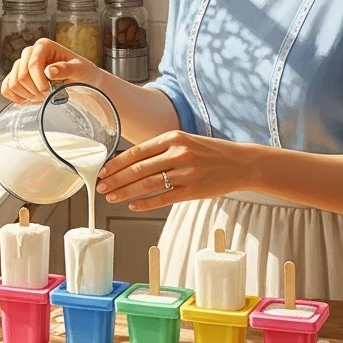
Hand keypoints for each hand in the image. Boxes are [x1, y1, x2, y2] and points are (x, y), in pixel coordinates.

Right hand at [1, 38, 101, 103]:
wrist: (81, 81)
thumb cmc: (82, 73)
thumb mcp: (80, 70)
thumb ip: (67, 69)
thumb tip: (49, 70)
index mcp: (43, 46)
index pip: (32, 64)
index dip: (39, 82)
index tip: (50, 91)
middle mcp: (30, 52)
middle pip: (21, 75)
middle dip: (35, 90)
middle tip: (48, 96)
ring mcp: (21, 65)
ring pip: (13, 83)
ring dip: (27, 95)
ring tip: (41, 97)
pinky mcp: (17, 77)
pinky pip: (6, 88)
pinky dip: (15, 97)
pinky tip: (28, 100)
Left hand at [94, 131, 254, 211]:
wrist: (241, 163)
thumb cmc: (210, 152)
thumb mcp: (186, 141)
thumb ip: (161, 150)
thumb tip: (130, 161)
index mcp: (173, 137)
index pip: (137, 151)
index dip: (116, 163)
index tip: (103, 171)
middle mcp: (178, 153)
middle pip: (138, 168)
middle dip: (116, 179)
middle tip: (100, 187)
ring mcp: (186, 173)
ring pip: (147, 184)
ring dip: (126, 192)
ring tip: (111, 197)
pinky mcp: (193, 191)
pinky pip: (164, 198)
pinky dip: (146, 203)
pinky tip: (132, 205)